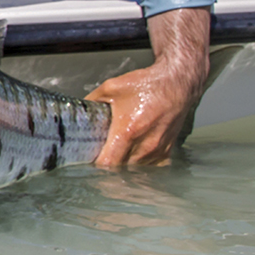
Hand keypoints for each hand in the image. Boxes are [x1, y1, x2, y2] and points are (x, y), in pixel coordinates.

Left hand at [85, 7, 209, 165]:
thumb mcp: (110, 87)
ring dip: (123, 165)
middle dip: (106, 165)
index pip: (108, 163)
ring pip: (134, 170)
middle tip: (97, 155)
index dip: (94, 164)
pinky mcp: (166, 152)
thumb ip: (91, 102)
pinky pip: (149, 167)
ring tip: (114, 153)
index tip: (87, 158)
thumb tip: (79, 113)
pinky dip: (139, 165)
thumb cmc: (145, 85)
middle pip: (119, 170)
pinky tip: (131, 155)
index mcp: (128, 131)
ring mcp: (157, 151)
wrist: (176, 84)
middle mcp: (144, 145)